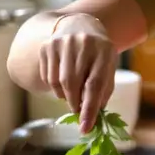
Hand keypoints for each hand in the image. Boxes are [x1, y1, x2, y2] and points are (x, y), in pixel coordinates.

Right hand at [38, 13, 117, 132]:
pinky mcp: (47, 45)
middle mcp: (82, 43)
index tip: (86, 128)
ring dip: (64, 96)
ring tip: (72, 92)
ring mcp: (62, 42)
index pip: (95, 84)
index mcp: (104, 50)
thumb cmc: (98, 54)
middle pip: (73, 84)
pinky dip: (55, 86)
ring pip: (58, 82)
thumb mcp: (107, 68)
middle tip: (77, 110)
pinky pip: (47, 77)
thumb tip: (92, 119)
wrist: (80, 26)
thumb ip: (102, 92)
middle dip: (75, 103)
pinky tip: (62, 79)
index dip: (90, 108)